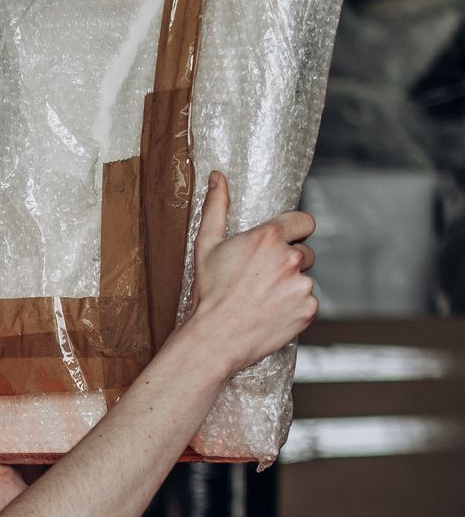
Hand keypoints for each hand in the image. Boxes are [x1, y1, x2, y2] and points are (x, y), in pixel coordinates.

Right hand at [187, 171, 315, 375]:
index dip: (294, 232)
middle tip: (262, 280)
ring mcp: (302, 285)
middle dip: (289, 263)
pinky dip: (294, 308)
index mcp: (269, 237)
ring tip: (264, 300)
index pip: (304, 222)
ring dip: (291, 287)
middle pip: (305, 253)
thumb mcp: (207, 246)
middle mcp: (290, 258)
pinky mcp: (308, 309)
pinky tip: (272, 314)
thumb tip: (217, 177)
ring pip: (305, 280)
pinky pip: (308, 303)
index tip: (284, 243)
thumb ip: (217, 208)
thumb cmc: (209, 294)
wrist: (215, 339)